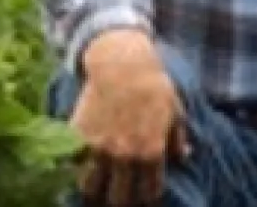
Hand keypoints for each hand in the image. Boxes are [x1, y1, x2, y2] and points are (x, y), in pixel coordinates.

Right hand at [73, 30, 190, 205]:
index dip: (148, 197)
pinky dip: (76, 167)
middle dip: (122, 200)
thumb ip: (178, 139)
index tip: (144, 193)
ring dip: (95, 189)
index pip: (149, 194)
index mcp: (150, 153)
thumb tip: (184, 157)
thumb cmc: (153, 85)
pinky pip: (72, 164)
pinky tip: (81, 163)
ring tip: (99, 184)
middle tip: (121, 193)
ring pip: (90, 189)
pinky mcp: (77, 135)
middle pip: (118, 200)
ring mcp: (98, 147)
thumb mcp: (174, 111)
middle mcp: (124, 156)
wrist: (121, 62)